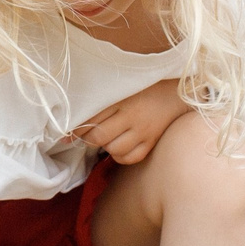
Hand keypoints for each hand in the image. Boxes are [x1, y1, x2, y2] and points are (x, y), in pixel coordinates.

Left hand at [70, 80, 189, 165]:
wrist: (177, 91)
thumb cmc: (144, 87)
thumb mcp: (121, 88)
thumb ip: (99, 102)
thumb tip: (73, 125)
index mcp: (121, 99)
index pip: (90, 119)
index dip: (75, 128)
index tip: (67, 131)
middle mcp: (132, 116)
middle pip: (99, 137)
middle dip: (87, 139)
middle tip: (87, 135)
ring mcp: (144, 131)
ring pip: (114, 149)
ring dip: (105, 147)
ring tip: (105, 138)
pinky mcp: (152, 141)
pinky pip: (131, 158)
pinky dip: (120, 156)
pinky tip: (118, 148)